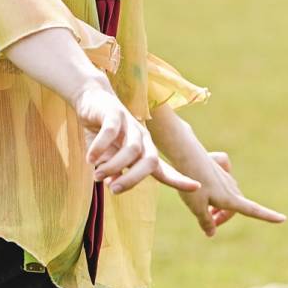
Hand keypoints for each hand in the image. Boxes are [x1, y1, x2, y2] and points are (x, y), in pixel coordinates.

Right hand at [73, 82, 201, 195]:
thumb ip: (114, 171)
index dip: (179, 179)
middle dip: (134, 179)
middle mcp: (142, 138)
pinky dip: (100, 147)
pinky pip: (111, 132)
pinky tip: (90, 159)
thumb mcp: (109, 156)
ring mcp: (130, 124)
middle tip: (114, 190)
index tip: (197, 187)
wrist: (91, 97)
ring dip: (114, 165)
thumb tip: (112, 184)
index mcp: (144, 150)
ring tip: (97, 175)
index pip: (164, 169)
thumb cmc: (103, 132)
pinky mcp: (114, 113)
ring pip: (132, 149)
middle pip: (150, 161)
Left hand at [173, 149, 287, 237]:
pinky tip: (213, 178)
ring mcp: (224, 175)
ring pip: (229, 193)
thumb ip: (205, 221)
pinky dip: (221, 180)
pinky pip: (225, 173)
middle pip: (234, 207)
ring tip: (204, 207)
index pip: (253, 210)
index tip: (283, 219)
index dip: (268, 216)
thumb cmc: (192, 184)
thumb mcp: (196, 207)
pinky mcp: (217, 166)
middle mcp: (230, 187)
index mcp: (229, 199)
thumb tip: (211, 233)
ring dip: (219, 204)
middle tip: (209, 223)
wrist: (186, 155)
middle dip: (223, 217)